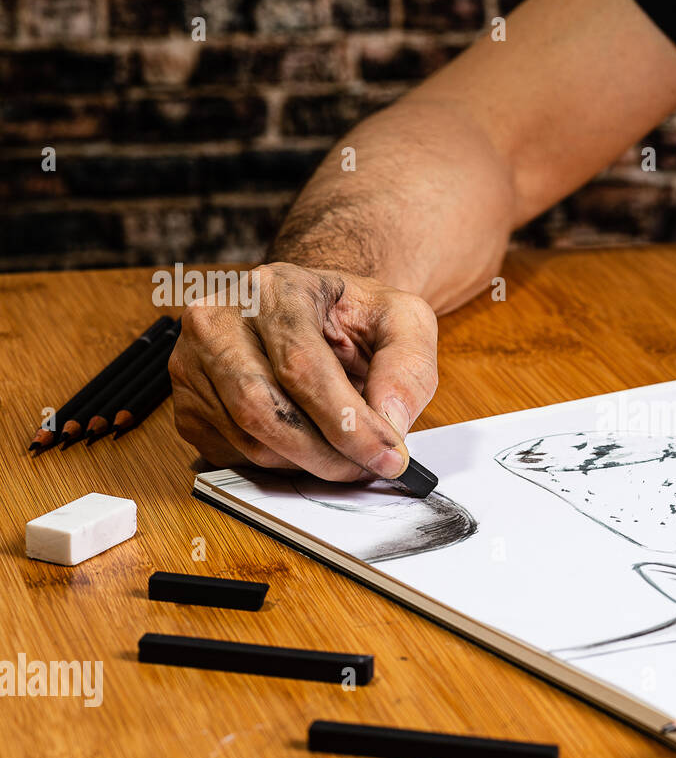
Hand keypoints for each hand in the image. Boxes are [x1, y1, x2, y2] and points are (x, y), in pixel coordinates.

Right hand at [170, 262, 438, 480]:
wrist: (310, 315)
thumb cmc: (354, 318)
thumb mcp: (403, 322)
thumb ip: (407, 367)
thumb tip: (389, 422)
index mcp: (272, 289)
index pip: (300, 366)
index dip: (347, 422)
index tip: (389, 455)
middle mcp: (217, 321)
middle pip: (264, 410)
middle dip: (327, 455)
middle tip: (371, 468)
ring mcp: (191, 365)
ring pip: (250, 442)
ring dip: (309, 465)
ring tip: (348, 457)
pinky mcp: (186, 407)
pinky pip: (234, 457)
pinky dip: (281, 466)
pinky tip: (310, 447)